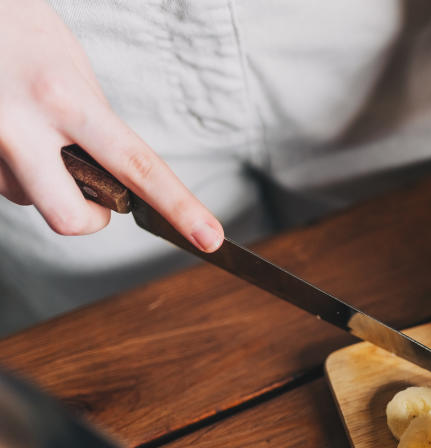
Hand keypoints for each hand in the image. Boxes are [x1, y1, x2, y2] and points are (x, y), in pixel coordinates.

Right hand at [0, 0, 222, 250]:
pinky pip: (2, 183)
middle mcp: (21, 125)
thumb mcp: (71, 65)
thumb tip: (113, 165)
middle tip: (96, 198)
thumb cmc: (16, 27)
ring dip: (42, 183)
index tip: (210, 237)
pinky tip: (9, 131)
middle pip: (70, 216)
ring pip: (27, 199)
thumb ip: (96, 119)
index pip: (137, 167)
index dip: (179, 207)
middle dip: (90, 218)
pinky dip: (15, 169)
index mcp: (65, 99)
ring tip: (32, 131)